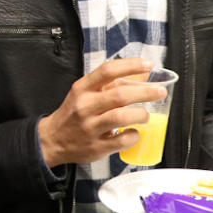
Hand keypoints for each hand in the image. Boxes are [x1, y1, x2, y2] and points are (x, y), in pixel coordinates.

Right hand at [38, 58, 165, 166]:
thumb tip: (142, 73)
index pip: (108, 70)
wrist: (53, 139)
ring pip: (121, 117)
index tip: (148, 65)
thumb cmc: (74, 113)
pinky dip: (134, 136)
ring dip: (141, 115)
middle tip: (159, 92)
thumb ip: (110, 84)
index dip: (131, 65)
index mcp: (82, 89)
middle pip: (120, 95)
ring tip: (146, 115)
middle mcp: (85, 106)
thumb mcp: (85, 93)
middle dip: (146, 92)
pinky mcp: (96, 147)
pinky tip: (134, 133)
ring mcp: (90, 127)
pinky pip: (122, 140)